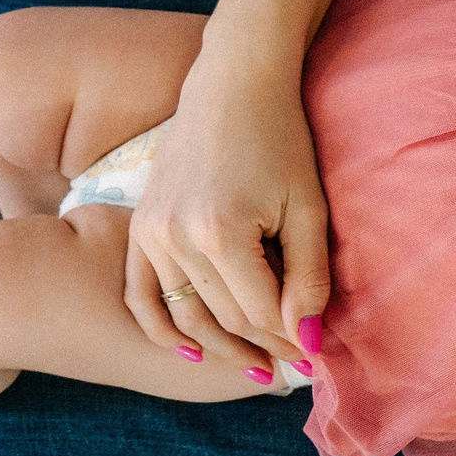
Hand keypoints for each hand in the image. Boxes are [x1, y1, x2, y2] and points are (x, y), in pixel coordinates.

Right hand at [125, 56, 325, 370]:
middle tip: (294, 366)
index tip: (316, 356)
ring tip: (258, 371)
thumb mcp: (308, 207)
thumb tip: (306, 339)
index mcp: (222, 232)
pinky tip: (189, 352)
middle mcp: (175, 237)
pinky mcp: (139, 225)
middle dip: (263, 345)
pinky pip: (140, 292)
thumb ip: (309, 275)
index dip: (290, 339)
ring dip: (220, 347)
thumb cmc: (282, 140)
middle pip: (223, 317)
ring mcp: (150, 232)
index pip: (259, 312)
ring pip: (184, 313)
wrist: (232, 85)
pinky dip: (160, 327)